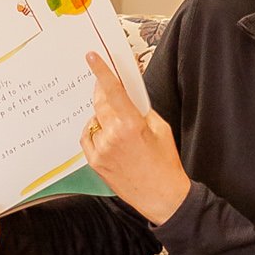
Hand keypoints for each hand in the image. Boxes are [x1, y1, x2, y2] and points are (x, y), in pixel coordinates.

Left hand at [81, 55, 190, 225]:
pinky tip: (107, 135)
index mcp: (131, 124)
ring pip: (94, 120)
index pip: (113, 91)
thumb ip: (142, 110)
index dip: (101, 71)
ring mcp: (101, 150)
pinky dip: (95, 132)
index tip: (91, 57)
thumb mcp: (161, 129)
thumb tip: (129, 96)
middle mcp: (112, 136)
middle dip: (103, 92)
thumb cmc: (165, 164)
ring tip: (118, 125)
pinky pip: (89, 137)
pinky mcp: (95, 162)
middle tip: (106, 86)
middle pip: (100, 103)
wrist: (162, 197)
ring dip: (102, 116)